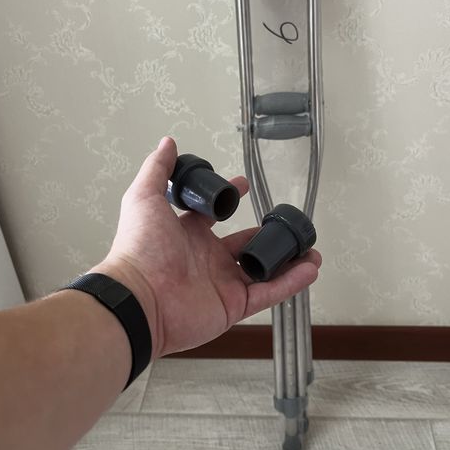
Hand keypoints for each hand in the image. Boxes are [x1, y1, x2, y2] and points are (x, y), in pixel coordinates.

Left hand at [92, 137, 321, 357]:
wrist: (139, 299)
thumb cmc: (139, 248)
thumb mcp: (145, 198)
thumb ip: (158, 169)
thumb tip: (168, 142)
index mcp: (188, 235)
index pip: (214, 217)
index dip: (230, 201)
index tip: (245, 186)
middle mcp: (206, 260)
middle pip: (243, 245)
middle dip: (265, 236)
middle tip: (287, 224)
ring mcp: (221, 284)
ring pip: (261, 271)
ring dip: (286, 261)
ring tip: (310, 251)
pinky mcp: (232, 306)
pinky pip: (267, 294)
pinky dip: (290, 283)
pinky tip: (310, 270)